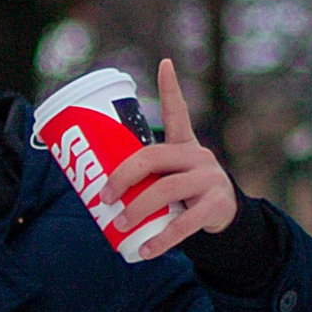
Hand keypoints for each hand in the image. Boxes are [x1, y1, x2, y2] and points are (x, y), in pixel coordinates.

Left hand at [113, 56, 237, 259]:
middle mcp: (198, 156)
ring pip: (167, 189)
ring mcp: (210, 179)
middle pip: (154, 158)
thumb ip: (144, 176)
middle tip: (104, 197)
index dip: (170, 87)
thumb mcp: (169, 177)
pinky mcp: (216, 205)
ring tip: (120, 224)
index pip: (177, 111)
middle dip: (123, 176)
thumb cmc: (184, 194)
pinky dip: (162, 239)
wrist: (223, 219)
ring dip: (138, 208)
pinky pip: (185, 222)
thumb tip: (88, 188)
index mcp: (184, 144)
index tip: (164, 61)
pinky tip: (146, 250)